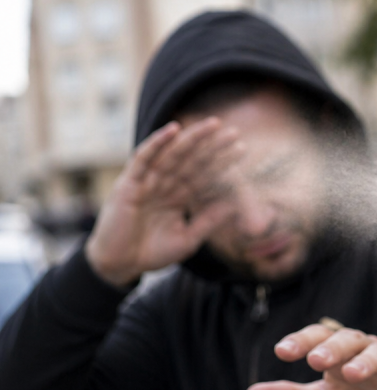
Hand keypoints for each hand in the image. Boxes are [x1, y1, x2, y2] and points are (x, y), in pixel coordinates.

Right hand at [85, 118, 243, 286]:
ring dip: (192, 139)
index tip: (242, 150)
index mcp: (177, 196)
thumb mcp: (188, 238)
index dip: (221, 163)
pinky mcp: (129, 184)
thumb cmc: (152, 252)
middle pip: (191, 161)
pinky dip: (157, 143)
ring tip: (213, 125)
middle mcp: (163, 185)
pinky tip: (173, 129)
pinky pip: (143, 158)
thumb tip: (234, 206)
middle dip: (212, 146)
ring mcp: (146, 182)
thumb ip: (208, 221)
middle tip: (234, 132)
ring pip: (173, 155)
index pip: (203, 175)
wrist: (120, 265)